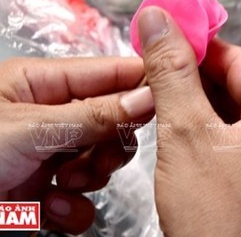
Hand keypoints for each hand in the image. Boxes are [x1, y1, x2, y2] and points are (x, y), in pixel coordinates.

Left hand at [0, 56, 154, 233]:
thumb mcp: (28, 127)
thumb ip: (93, 113)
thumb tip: (149, 96)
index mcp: (40, 83)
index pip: (108, 72)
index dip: (141, 81)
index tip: (173, 94)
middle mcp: (50, 116)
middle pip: (113, 119)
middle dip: (112, 142)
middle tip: (101, 156)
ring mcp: (49, 154)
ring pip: (103, 160)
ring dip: (91, 176)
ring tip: (65, 183)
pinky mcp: (45, 192)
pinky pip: (83, 197)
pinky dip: (73, 207)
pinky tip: (48, 207)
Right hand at [136, 6, 240, 236]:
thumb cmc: (214, 216)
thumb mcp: (185, 133)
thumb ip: (172, 71)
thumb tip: (160, 18)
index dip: (199, 49)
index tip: (166, 43)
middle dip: (202, 86)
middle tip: (161, 86)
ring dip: (213, 116)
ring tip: (174, 121)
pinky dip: (228, 144)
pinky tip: (200, 152)